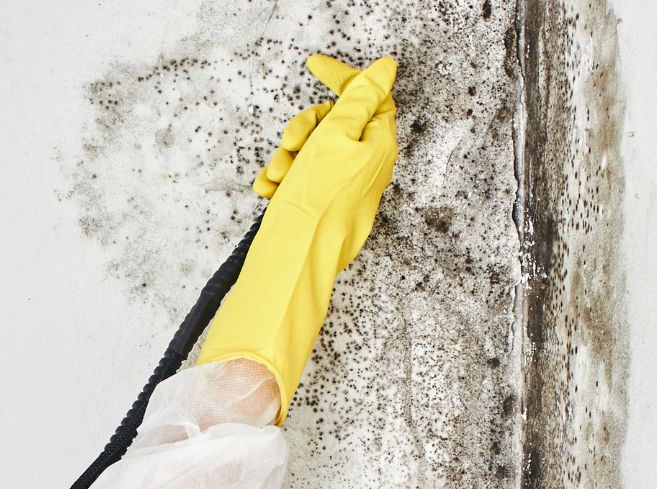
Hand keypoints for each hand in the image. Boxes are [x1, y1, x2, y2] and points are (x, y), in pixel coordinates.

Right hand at [253, 56, 398, 234]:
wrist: (298, 255)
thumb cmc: (318, 198)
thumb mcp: (336, 134)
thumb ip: (362, 97)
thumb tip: (387, 68)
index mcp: (378, 144)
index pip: (370, 96)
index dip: (344, 78)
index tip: (314, 66)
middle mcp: (365, 163)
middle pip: (335, 122)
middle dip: (304, 129)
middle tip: (290, 144)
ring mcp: (344, 184)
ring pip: (312, 149)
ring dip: (288, 158)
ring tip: (278, 178)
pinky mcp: (324, 202)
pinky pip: (302, 177)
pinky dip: (283, 179)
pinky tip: (269, 190)